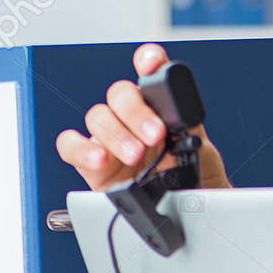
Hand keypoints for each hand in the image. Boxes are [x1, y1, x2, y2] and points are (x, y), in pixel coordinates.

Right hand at [54, 44, 229, 191]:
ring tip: (136, 155)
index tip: (151, 62)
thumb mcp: (203, 151)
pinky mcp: (91, 163)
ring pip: (97, 117)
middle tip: (155, 134)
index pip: (150, 73)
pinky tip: (100, 158)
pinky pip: (70, 145)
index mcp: (160, 106)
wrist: (191, 210)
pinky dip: (81, 149)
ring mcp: (109, 138)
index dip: (148, 61)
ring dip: (117, 134)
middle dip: (135, 112)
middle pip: (119, 94)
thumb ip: (191, 130)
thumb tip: (180, 121)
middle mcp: (131, 117)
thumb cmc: (197, 178)